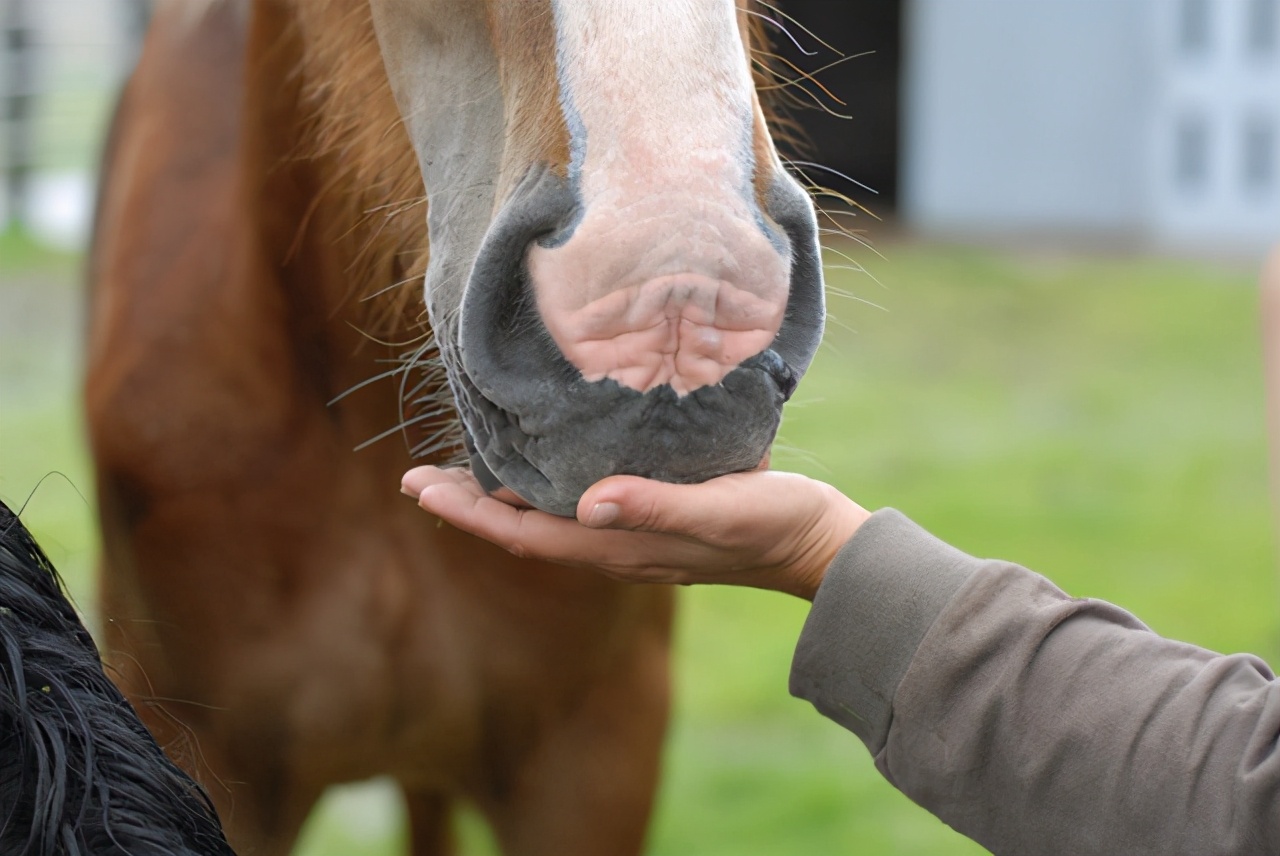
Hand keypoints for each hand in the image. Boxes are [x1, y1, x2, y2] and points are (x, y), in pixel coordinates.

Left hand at [400, 466, 870, 599]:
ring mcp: (633, 538)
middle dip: (470, 505)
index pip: (524, 533)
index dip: (469, 512)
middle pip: (524, 528)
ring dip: (501, 496)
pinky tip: (544, 462)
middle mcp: (615, 548)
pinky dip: (544, 487)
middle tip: (419, 477)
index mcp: (619, 548)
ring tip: (463, 469)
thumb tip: (587, 504)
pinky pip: (579, 508)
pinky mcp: (653, 520)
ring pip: (548, 518)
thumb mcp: (718, 510)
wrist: (816, 545)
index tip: (420, 487)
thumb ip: (656, 507)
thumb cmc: (771, 524)